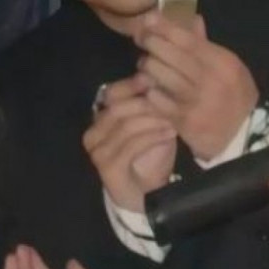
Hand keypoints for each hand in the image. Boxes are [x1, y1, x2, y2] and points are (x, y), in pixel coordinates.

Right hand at [83, 75, 176, 211]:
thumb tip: (154, 76)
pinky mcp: (107, 167)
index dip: (131, 84)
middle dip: (148, 104)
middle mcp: (94, 132)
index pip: (111, 93)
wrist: (149, 192)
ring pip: (125, 126)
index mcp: (103, 117)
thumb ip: (152, 103)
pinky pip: (130, 146)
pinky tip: (169, 133)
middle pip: (118, 108)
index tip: (154, 80)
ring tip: (174, 120)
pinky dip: (152, 136)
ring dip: (153, 120)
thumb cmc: (152, 154)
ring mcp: (97, 151)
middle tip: (172, 104)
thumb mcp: (156, 123)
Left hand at [134, 12, 258, 157]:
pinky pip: (156, 98)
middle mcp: (209, 79)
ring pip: (158, 74)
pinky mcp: (182, 120)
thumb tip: (193, 19)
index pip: (187, 39)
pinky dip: (151, 90)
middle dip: (151, 43)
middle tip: (144, 40)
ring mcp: (195, 101)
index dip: (164, 27)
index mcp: (222, 63)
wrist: (242, 135)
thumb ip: (208, 45)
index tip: (148, 19)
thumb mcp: (230, 67)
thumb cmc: (235, 96)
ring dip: (147, 66)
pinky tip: (153, 88)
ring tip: (148, 65)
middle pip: (168, 54)